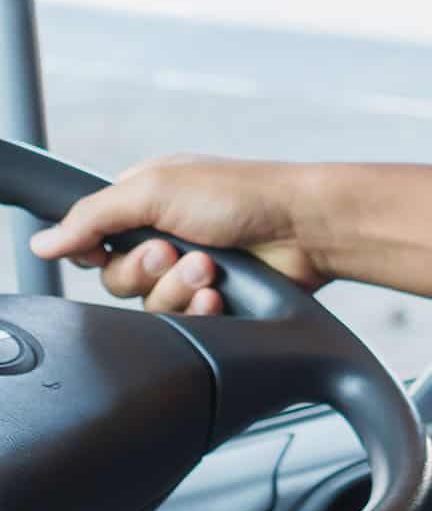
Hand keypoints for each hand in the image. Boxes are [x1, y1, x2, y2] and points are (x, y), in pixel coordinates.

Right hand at [27, 154, 327, 316]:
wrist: (307, 228)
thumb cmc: (243, 194)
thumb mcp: (156, 189)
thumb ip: (94, 216)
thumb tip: (44, 241)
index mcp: (145, 201)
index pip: (91, 240)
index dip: (97, 253)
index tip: (110, 250)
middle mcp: (165, 234)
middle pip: (117, 279)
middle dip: (146, 271)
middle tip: (178, 253)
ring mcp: (192, 269)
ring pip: (149, 305)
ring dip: (177, 290)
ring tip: (210, 270)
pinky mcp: (216, 298)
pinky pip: (184, 321)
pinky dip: (200, 310)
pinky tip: (218, 297)